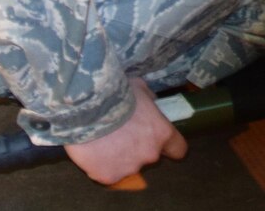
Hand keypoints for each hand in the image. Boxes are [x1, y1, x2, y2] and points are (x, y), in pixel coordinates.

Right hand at [66, 78, 186, 186]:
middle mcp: (150, 154)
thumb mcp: (139, 87)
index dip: (170, 146)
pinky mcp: (108, 177)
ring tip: (103, 141)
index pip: (178, 149)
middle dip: (137, 148)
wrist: (86, 109)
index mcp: (161, 133)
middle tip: (120, 134)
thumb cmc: (115, 94)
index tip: (161, 142)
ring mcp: (129, 168)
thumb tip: (151, 102)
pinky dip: (100, 165)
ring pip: (127, 165)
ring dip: (119, 157)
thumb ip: (149, 99)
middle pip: (148, 156)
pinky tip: (92, 151)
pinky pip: (106, 173)